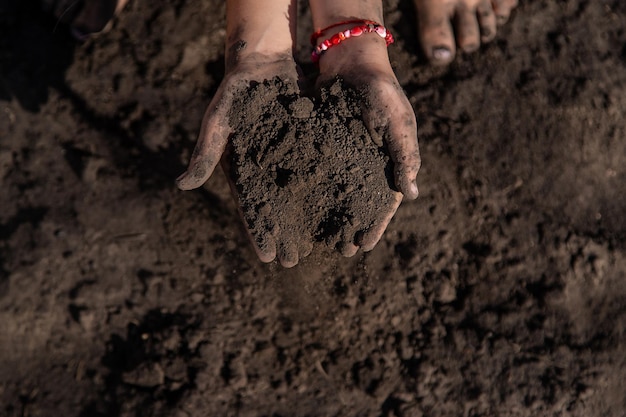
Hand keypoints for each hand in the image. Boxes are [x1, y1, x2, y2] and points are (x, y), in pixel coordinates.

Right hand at [177, 54, 307, 266]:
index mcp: (242, 170)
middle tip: (294, 260)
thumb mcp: (218, 121)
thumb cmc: (234, 92)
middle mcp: (266, 169)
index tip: (268, 256)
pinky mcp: (308, 145)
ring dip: (307, 218)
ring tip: (319, 244)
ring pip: (299, 194)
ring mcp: (288, 159)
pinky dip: (326, 189)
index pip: (251, 207)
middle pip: (277, 208)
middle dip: (285, 233)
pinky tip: (339, 207)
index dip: (259, 231)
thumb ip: (205, 153)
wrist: (262, 62)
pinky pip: (319, 171)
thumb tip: (181, 185)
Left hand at [316, 35, 420, 253]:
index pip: (385, 202)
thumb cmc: (382, 91)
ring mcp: (345, 156)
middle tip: (340, 251)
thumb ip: (404, 156)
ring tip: (320, 239)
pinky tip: (301, 208)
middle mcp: (367, 163)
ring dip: (330, 215)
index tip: (364, 247)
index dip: (376, 225)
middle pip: (359, 203)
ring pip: (337, 193)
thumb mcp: (398, 123)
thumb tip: (411, 194)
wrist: (351, 61)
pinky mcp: (324, 145)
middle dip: (351, 227)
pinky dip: (312, 191)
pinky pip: (318, 173)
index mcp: (389, 161)